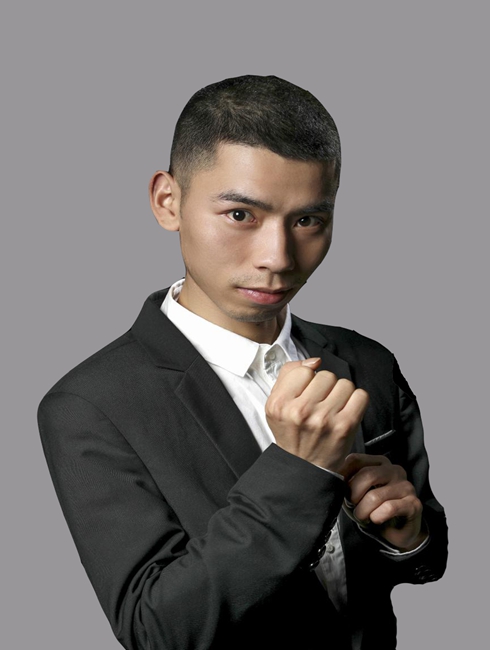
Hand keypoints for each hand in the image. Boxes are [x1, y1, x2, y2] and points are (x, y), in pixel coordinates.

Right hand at [265, 358, 368, 473]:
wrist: (304, 466)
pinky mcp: (345, 426)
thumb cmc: (292, 432)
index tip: (307, 392)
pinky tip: (346, 411)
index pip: (304, 370)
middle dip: (326, 387)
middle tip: (321, 404)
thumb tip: (315, 361)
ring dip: (341, 394)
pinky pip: (360, 395)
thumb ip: (289, 375)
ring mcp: (324, 419)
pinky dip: (356, 401)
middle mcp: (301, 411)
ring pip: (344, 383)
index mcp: (280, 404)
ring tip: (333, 408)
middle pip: (326, 375)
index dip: (308, 379)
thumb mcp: (276, 404)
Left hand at [340, 453, 427, 550]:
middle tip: (353, 507)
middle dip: (353, 496)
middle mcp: (395, 470)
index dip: (342, 476)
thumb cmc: (374, 510)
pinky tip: (377, 520)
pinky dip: (377, 517)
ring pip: (375, 496)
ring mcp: (406, 486)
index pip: (355, 460)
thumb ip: (348, 481)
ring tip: (364, 517)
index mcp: (379, 463)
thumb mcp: (358, 492)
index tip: (340, 490)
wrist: (397, 532)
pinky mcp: (414, 504)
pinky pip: (388, 508)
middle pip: (365, 475)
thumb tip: (332, 476)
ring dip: (363, 512)